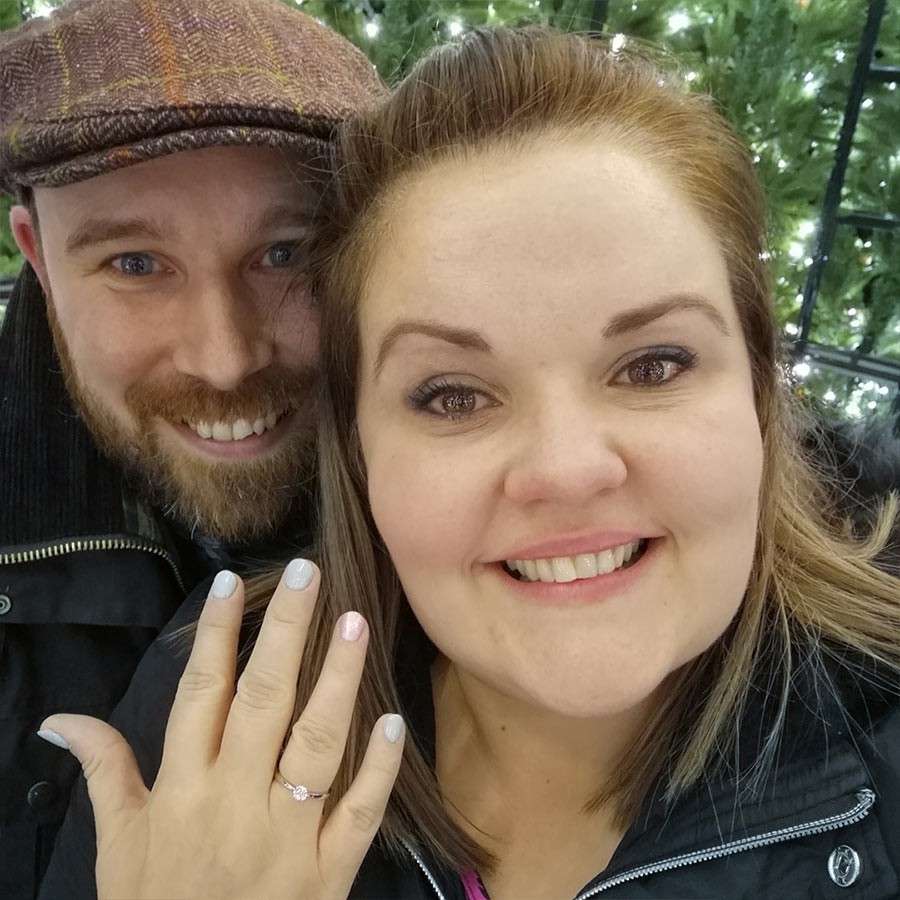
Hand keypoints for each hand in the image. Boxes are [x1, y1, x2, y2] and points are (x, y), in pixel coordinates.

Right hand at [40, 560, 404, 899]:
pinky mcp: (330, 871)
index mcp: (183, 789)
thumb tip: (62, 720)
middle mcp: (236, 801)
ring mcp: (288, 836)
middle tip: (309, 575)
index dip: (216, 635)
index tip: (232, 582)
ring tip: (355, 623)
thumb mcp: (119, 848)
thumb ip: (104, 774)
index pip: (200, 694)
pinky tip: (395, 721)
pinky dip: (380, 768)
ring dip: (338, 680)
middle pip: (264, 701)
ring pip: (318, 743)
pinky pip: (360, 812)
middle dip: (286, 633)